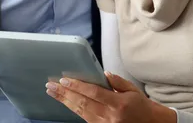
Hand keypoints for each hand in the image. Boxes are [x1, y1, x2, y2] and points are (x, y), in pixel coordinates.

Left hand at [46, 71, 175, 122]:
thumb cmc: (141, 106)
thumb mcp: (133, 90)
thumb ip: (117, 82)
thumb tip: (103, 74)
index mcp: (118, 103)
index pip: (93, 93)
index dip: (77, 86)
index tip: (64, 80)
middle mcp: (109, 116)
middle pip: (82, 103)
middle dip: (64, 94)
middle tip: (51, 85)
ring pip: (80, 112)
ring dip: (65, 101)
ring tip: (53, 93)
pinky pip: (84, 117)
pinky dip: (73, 108)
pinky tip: (65, 101)